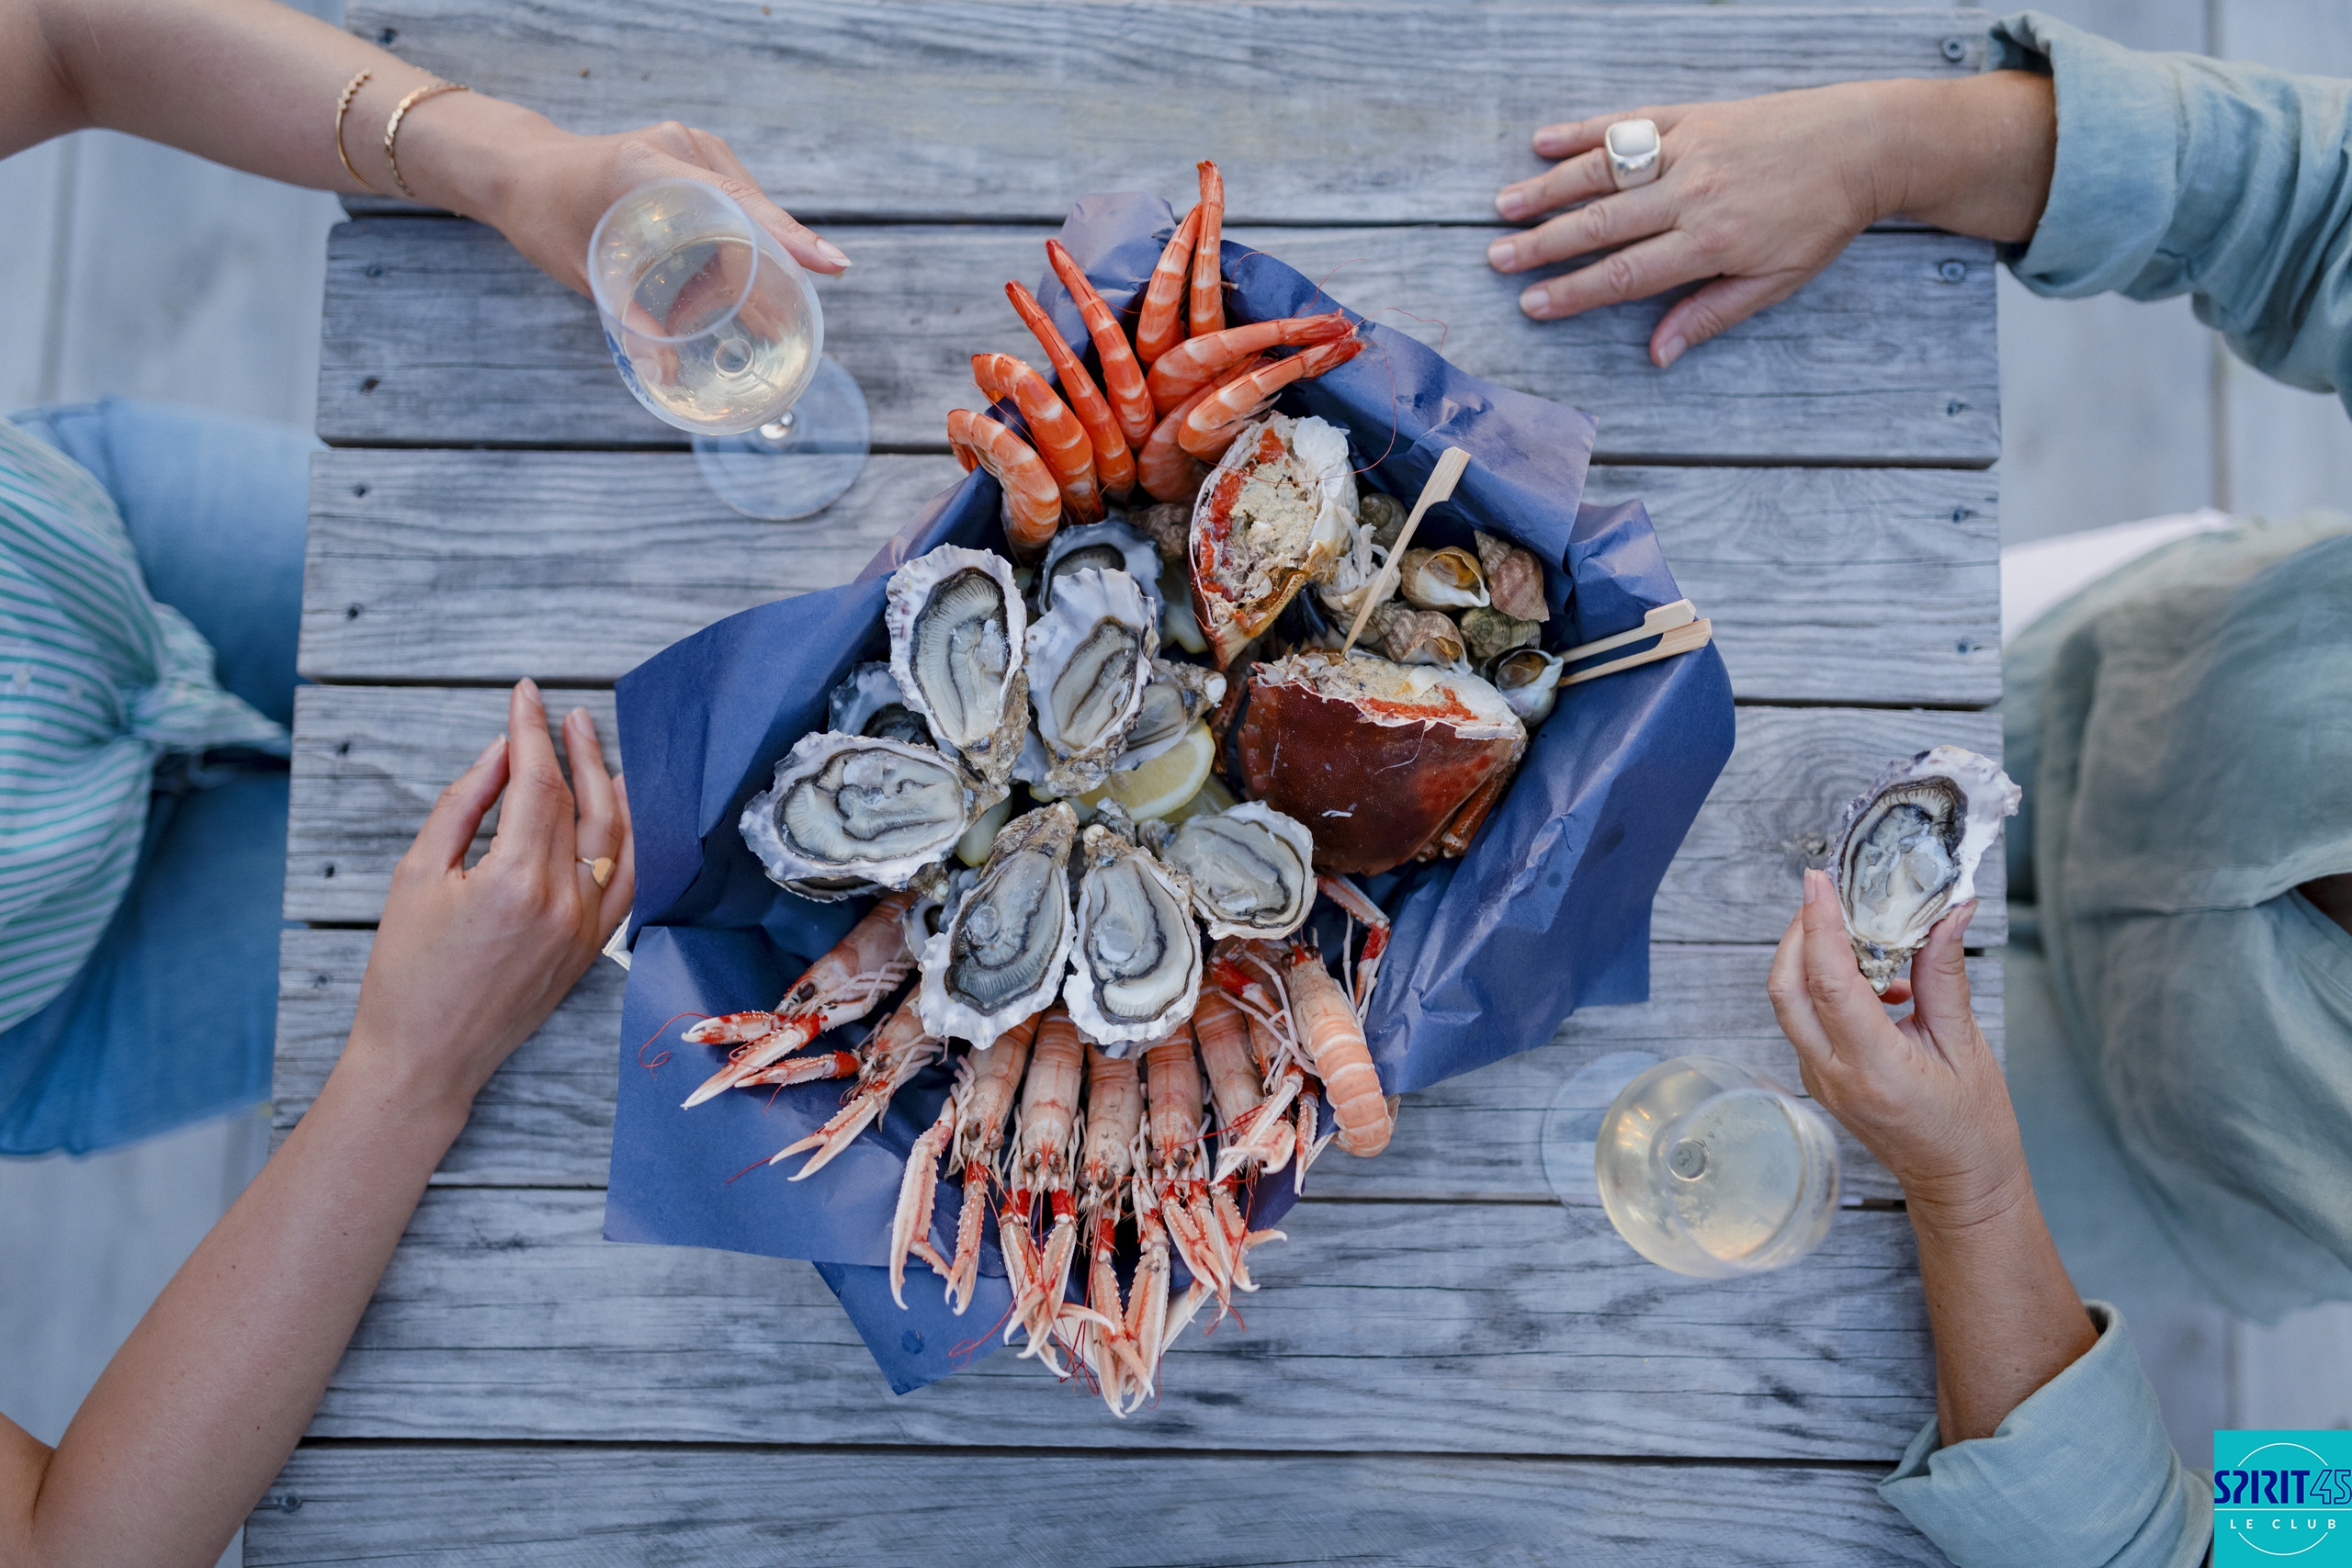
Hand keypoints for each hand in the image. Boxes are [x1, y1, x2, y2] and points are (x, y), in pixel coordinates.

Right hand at [343, 679, 634, 1117]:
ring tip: (598, 749)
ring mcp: (587, 929)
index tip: (524, 696)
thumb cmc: (407, 971)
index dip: (531, 732)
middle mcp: (564, 903)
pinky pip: (629, 881)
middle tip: (564, 715)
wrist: (425, 1057)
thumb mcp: (417, 874)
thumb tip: (500, 753)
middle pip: (587, 804)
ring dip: (613, 787)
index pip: (538, 784)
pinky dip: (632, 838)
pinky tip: (623, 811)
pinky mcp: (593, 949)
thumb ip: (463, 805)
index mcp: (515, 882)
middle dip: (578, 750)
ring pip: (620, 839)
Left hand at [399, 98, 851, 293]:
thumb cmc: (547, 218)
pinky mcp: (698, 159)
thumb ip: (630, 322)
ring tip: (705, 313)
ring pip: (747, 219)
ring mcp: (693, 149)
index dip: (787, 239)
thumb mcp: (585, 274)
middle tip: (775, 329)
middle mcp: (680, 148)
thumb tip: (664, 376)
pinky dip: (728, 254)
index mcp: (647, 167)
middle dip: (767, 276)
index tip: (831, 266)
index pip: (735, 204)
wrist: (525, 172)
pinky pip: (735, 211)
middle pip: (750, 218)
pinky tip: (706, 290)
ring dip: (739, 272)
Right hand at [1488, 70, 2055, 366]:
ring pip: (1604, 172)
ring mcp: (1688, 148)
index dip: (1574, 291)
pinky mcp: (1693, 115)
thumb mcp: (1777, 282)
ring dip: (1549, 189)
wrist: (1864, 144)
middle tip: (1497, 260)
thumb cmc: (1822, 219)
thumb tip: (1658, 353)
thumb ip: (1712, 314)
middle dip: (1544, 244)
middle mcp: (1692, 193)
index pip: (1627, 273)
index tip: (1533, 303)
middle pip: (1601, 223)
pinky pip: (1627, 123)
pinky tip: (1545, 142)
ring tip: (1505, 208)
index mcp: (1711, 241)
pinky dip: (1583, 131)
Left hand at [1765, 868, 2025, 1222]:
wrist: (1960, 1187)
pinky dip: (1822, 986)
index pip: (1829, 982)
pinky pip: (1805, 1021)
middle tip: (1827, 895)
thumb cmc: (1972, 1128)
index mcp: (1874, 1068)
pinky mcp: (1821, 1080)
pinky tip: (1873, 980)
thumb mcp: (1966, 1046)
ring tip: (1857, 932)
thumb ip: (1943, 975)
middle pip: (1786, 989)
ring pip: (1790, 1004)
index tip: (1818, 882)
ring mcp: (1820, 1081)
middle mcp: (1834, 1075)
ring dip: (1809, 958)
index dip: (1819, 925)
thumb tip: (1949, 912)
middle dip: (1798, 934)